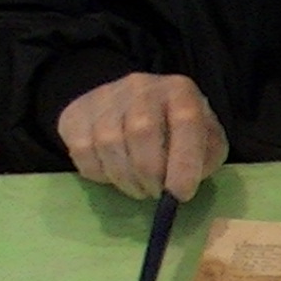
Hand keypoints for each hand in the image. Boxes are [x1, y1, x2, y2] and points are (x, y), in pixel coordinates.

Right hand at [57, 72, 228, 200]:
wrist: (131, 108)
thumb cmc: (175, 132)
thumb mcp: (204, 141)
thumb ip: (204, 159)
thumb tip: (180, 187)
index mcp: (180, 90)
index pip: (186, 120)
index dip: (184, 161)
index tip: (180, 194)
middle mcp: (141, 86)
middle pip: (141, 131)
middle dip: (150, 173)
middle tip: (156, 194)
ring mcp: (104, 96)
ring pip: (109, 143)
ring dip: (125, 178)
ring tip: (138, 187)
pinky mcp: (76, 114)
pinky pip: (82, 151)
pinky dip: (99, 173)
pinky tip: (113, 173)